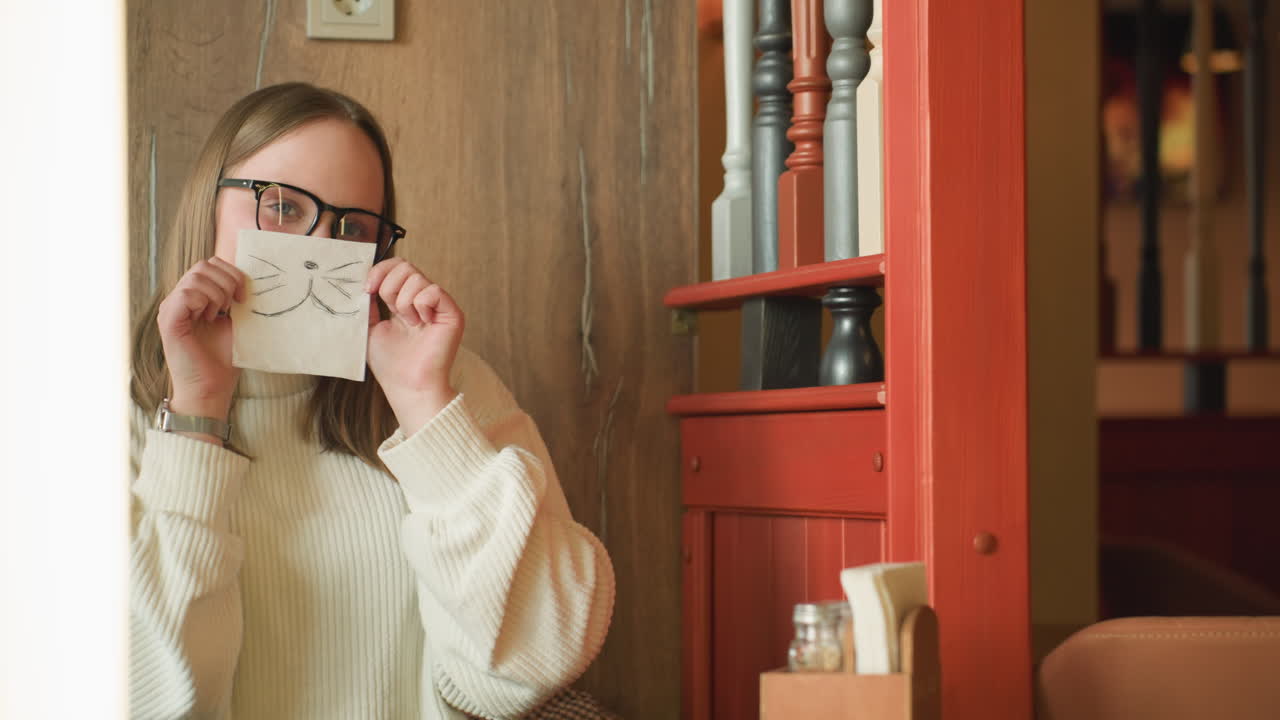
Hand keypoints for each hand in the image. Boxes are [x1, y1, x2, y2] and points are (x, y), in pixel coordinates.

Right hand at [156, 258, 244, 420]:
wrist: (211, 388)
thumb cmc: (222, 359)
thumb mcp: (234, 322)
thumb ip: (236, 299)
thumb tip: (250, 278)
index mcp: (193, 298)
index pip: (209, 264)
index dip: (231, 273)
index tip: (244, 297)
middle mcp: (178, 300)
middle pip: (203, 265)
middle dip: (227, 281)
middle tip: (234, 305)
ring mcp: (171, 309)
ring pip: (196, 277)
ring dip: (217, 294)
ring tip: (219, 315)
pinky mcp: (168, 320)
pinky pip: (186, 294)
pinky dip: (203, 302)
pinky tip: (207, 319)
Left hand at [365, 258, 464, 434]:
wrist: (408, 386)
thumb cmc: (391, 365)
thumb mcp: (369, 327)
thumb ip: (367, 303)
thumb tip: (362, 281)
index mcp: (405, 302)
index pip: (396, 267)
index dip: (379, 271)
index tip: (367, 289)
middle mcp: (424, 300)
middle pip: (405, 266)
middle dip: (388, 287)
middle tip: (391, 311)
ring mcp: (439, 306)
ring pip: (416, 278)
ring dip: (403, 303)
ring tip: (409, 324)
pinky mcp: (452, 313)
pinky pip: (433, 291)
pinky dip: (421, 306)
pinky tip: (422, 324)